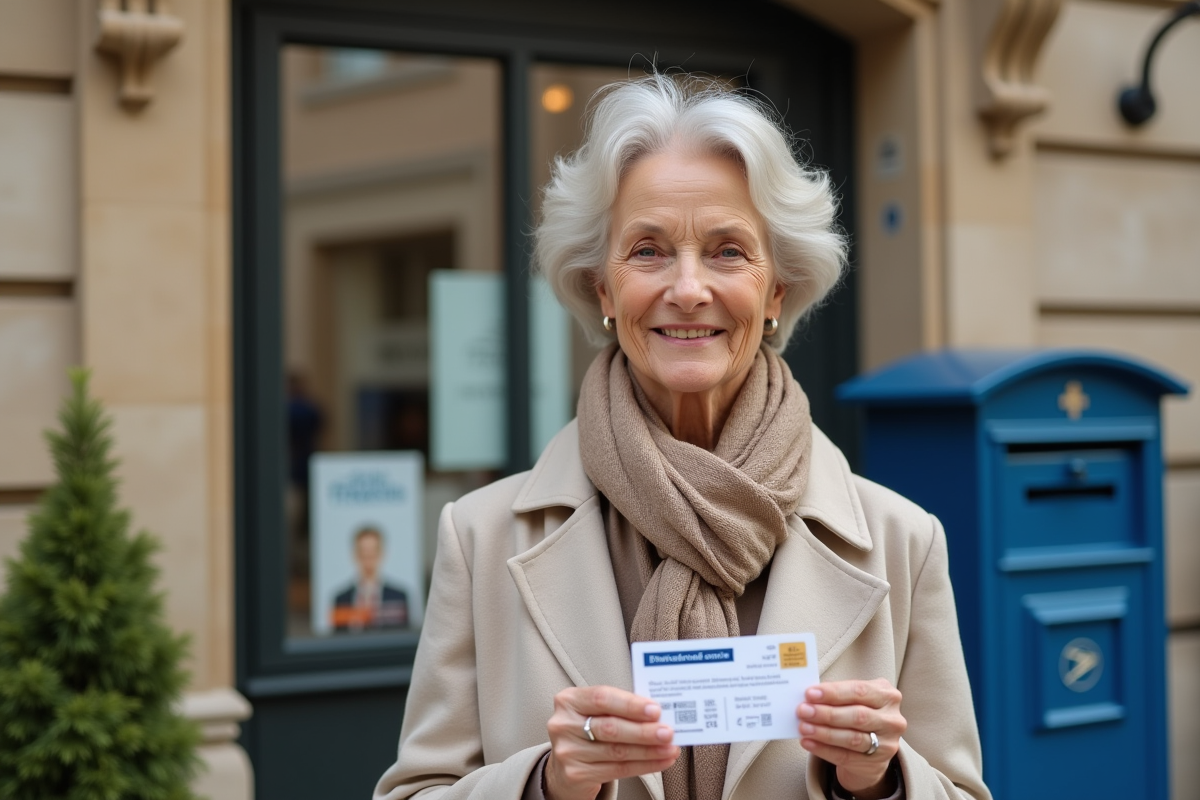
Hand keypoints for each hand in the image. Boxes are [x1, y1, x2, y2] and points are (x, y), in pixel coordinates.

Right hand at [544, 685, 680, 799]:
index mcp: (569, 700)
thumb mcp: (596, 712)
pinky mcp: (576, 774)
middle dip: (644, 731)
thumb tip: (658, 713)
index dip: (630, 704)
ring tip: (669, 748)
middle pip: (610, 727)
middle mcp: (564, 724)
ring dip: (649, 750)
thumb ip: (620, 708)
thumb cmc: (587, 731)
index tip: (655, 709)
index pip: (601, 698)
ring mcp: (568, 751)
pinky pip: (617, 770)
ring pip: (617, 751)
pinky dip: (643, 765)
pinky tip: (659, 761)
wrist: (565, 765)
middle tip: (667, 732)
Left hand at [796, 679, 905, 799]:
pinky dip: (823, 749)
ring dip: (824, 733)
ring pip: (852, 739)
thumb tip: (809, 696)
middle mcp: (892, 719)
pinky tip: (808, 743)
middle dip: (827, 713)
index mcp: (887, 695)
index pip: (859, 691)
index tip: (810, 693)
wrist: (873, 748)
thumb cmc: (858, 713)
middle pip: (857, 716)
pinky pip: (846, 757)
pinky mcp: (876, 763)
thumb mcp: (855, 699)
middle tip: (803, 711)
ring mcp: (887, 743)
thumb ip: (838, 695)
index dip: (834, 692)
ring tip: (803, 727)